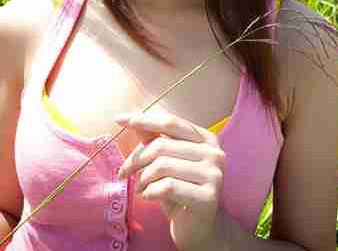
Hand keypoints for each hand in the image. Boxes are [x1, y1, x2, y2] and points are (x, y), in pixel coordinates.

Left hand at [115, 105, 226, 250]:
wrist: (197, 228)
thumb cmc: (179, 191)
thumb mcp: (167, 162)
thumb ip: (155, 138)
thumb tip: (134, 113)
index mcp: (206, 139)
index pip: (171, 122)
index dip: (143, 120)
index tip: (119, 119)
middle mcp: (214, 153)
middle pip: (162, 145)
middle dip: (136, 159)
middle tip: (124, 172)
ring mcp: (214, 174)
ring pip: (163, 165)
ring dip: (142, 178)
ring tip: (139, 188)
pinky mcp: (208, 197)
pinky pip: (168, 187)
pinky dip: (150, 191)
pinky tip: (148, 196)